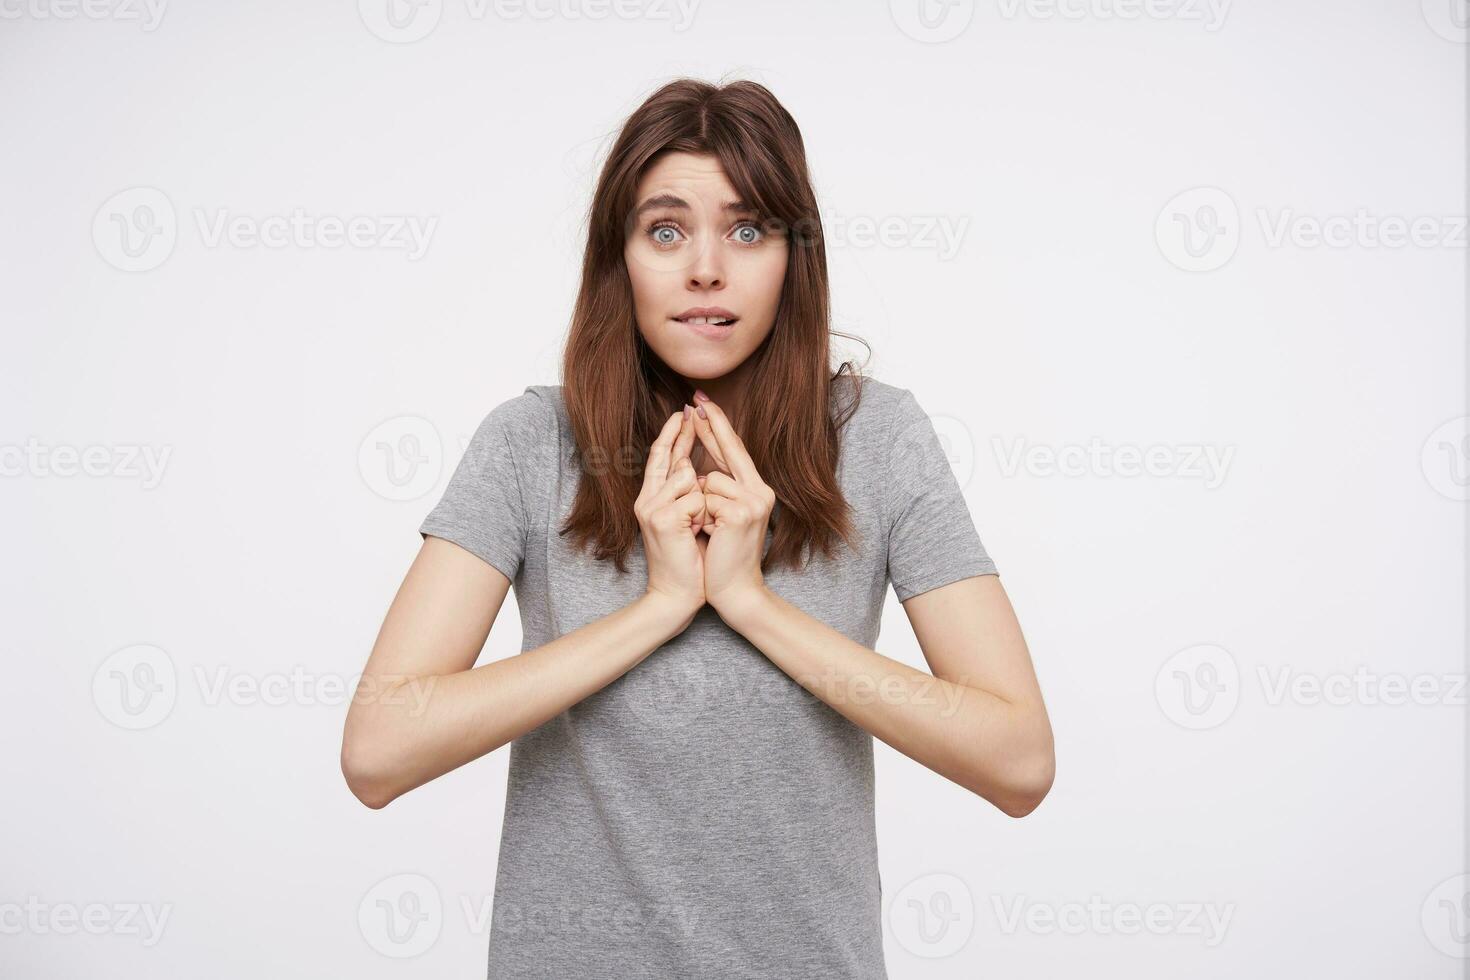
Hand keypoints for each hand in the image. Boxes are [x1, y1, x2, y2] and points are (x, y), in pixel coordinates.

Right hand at [636, 406, 707, 618]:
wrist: (677, 595)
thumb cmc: (689, 561)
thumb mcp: (687, 522)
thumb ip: (687, 495)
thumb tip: (695, 466)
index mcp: (651, 500)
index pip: (662, 458)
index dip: (672, 435)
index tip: (684, 413)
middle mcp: (646, 500)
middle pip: (669, 456)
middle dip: (682, 433)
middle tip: (691, 407)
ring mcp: (651, 508)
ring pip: (689, 477)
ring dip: (704, 501)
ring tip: (699, 528)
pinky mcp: (662, 518)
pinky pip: (696, 498)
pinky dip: (704, 515)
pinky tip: (697, 534)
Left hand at [689, 391, 775, 618]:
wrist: (734, 590)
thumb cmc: (723, 556)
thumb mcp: (722, 516)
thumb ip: (717, 489)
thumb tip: (698, 463)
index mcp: (756, 490)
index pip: (734, 451)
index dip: (719, 427)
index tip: (704, 404)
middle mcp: (760, 491)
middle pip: (730, 450)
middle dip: (710, 426)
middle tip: (695, 401)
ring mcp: (754, 501)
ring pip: (709, 479)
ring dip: (700, 503)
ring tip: (710, 530)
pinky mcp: (741, 513)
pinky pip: (706, 498)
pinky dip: (701, 515)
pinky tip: (712, 535)